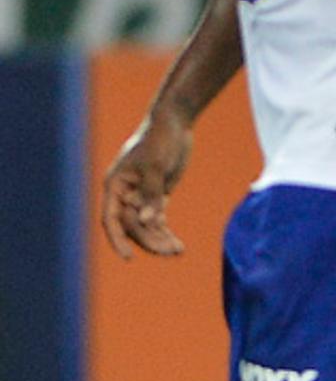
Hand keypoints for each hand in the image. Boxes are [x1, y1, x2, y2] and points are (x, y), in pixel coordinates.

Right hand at [100, 113, 191, 258]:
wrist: (174, 123)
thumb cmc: (160, 140)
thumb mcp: (156, 166)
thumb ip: (151, 194)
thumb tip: (147, 221)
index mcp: (115, 186)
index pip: (111, 219)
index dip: (118, 240)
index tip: (128, 257)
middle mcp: (124, 194)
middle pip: (132, 226)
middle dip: (149, 241)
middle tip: (171, 251)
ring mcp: (140, 196)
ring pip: (145, 226)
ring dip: (159, 239)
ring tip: (178, 251)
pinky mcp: (156, 196)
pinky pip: (157, 220)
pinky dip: (165, 231)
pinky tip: (177, 245)